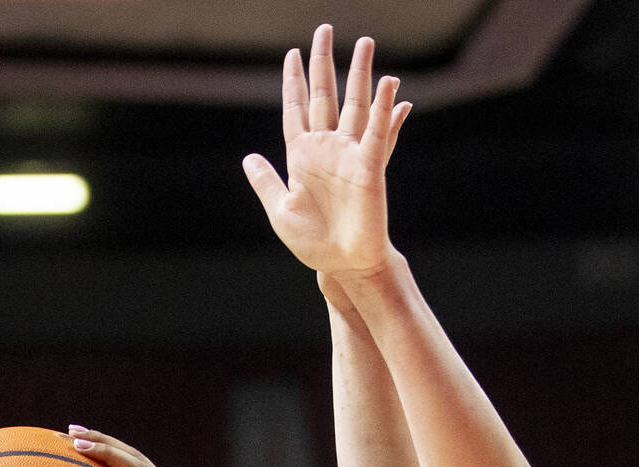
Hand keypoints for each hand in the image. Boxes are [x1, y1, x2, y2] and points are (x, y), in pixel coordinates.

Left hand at [243, 24, 410, 279]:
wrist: (343, 265)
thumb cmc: (314, 243)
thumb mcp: (280, 211)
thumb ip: (265, 182)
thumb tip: (248, 157)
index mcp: (302, 156)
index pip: (296, 108)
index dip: (294, 81)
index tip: (292, 54)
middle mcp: (326, 149)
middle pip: (325, 95)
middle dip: (323, 63)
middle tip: (323, 29)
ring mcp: (349, 155)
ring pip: (355, 105)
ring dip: (361, 74)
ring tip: (365, 43)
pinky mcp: (369, 167)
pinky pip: (377, 133)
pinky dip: (384, 109)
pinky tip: (389, 84)